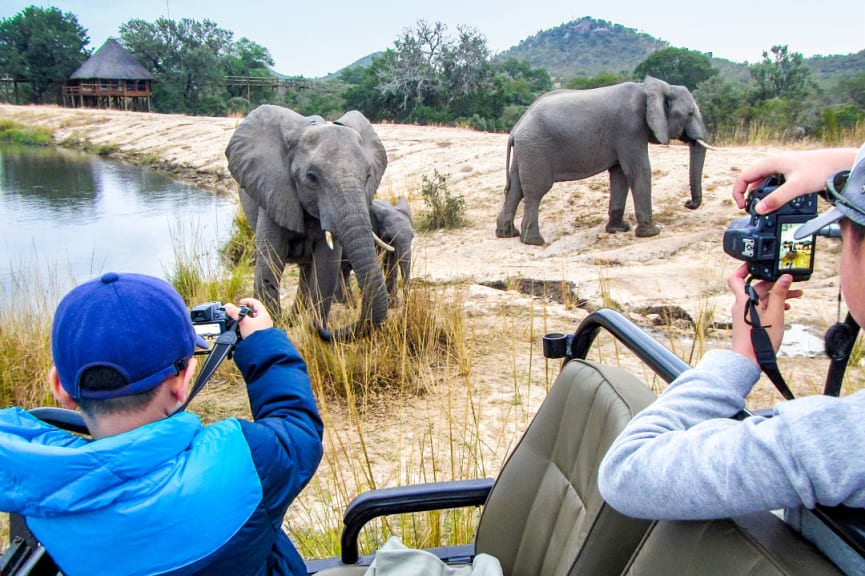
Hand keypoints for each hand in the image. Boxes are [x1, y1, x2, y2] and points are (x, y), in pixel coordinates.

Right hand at [224, 297, 272, 338]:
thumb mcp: (244, 322)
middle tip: (237, 315)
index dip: (247, 301)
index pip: (256, 303)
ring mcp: (262, 330)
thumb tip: (228, 306)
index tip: (240, 302)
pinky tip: (240, 334)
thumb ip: (235, 313)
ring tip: (237, 325)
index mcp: (263, 315)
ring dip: (244, 323)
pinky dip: (245, 331)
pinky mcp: (259, 337)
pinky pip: (251, 331)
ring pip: (251, 323)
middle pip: (253, 313)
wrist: (261, 352)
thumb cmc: (257, 336)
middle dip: (244, 314)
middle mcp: (264, 321)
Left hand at [727, 264, 801, 363]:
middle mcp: (742, 304)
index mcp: (744, 299)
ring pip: (761, 298)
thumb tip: (785, 277)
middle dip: (774, 283)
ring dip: (777, 294)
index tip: (756, 263)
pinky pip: (761, 307)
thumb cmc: (760, 338)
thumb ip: (780, 294)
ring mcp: (744, 313)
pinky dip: (773, 304)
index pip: (736, 278)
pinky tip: (786, 307)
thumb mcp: (776, 313)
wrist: (750, 359)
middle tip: (791, 282)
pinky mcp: (749, 321)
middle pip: (756, 287)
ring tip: (796, 294)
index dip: (744, 268)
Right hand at [732, 148, 857, 212]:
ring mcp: (781, 168)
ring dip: (758, 195)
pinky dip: (769, 193)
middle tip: (750, 209)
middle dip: (746, 195)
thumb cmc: (820, 170)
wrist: (839, 164)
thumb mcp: (796, 187)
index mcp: (770, 164)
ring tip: (761, 207)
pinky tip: (776, 201)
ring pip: (761, 182)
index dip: (738, 192)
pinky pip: (771, 184)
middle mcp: (773, 164)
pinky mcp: (789, 174)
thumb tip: (759, 210)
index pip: (743, 177)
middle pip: (750, 180)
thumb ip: (777, 199)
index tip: (742, 206)